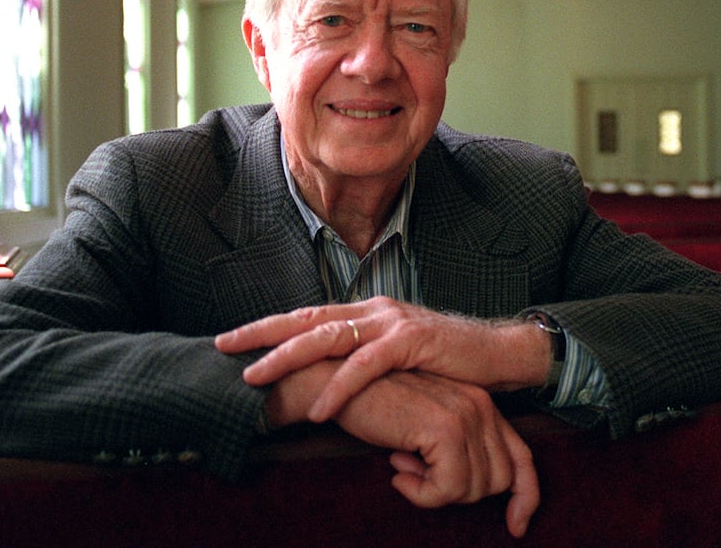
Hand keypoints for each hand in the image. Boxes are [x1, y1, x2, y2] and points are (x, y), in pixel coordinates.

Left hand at [215, 297, 551, 420]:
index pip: (307, 318)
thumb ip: (364, 359)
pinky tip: (320, 409)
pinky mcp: (412, 342)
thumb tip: (329, 375)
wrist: (497, 353)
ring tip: (255, 377)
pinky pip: (366, 366)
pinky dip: (339, 387)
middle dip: (262, 333)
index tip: (231, 338)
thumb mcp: (396, 358)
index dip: (268, 326)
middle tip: (223, 345)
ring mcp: (392, 323)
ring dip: (288, 358)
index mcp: (366, 313)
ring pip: (328, 337)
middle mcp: (373, 311)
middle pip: (306, 320)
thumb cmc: (445, 361)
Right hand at [326, 364, 539, 538]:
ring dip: (435, 491)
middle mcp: (481, 406)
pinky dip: (422, 494)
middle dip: (460, 492)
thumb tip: (474, 488)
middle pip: (499, 481)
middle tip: (418, 473)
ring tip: (404, 466)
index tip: (516, 528)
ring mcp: (465, 415)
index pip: (522, 459)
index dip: (525, 497)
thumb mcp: (426, 426)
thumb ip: (457, 448)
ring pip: (473, 488)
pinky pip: (448, 488)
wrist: (338, 382)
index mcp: (482, 404)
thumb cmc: (376, 405)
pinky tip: (397, 472)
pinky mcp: (444, 428)